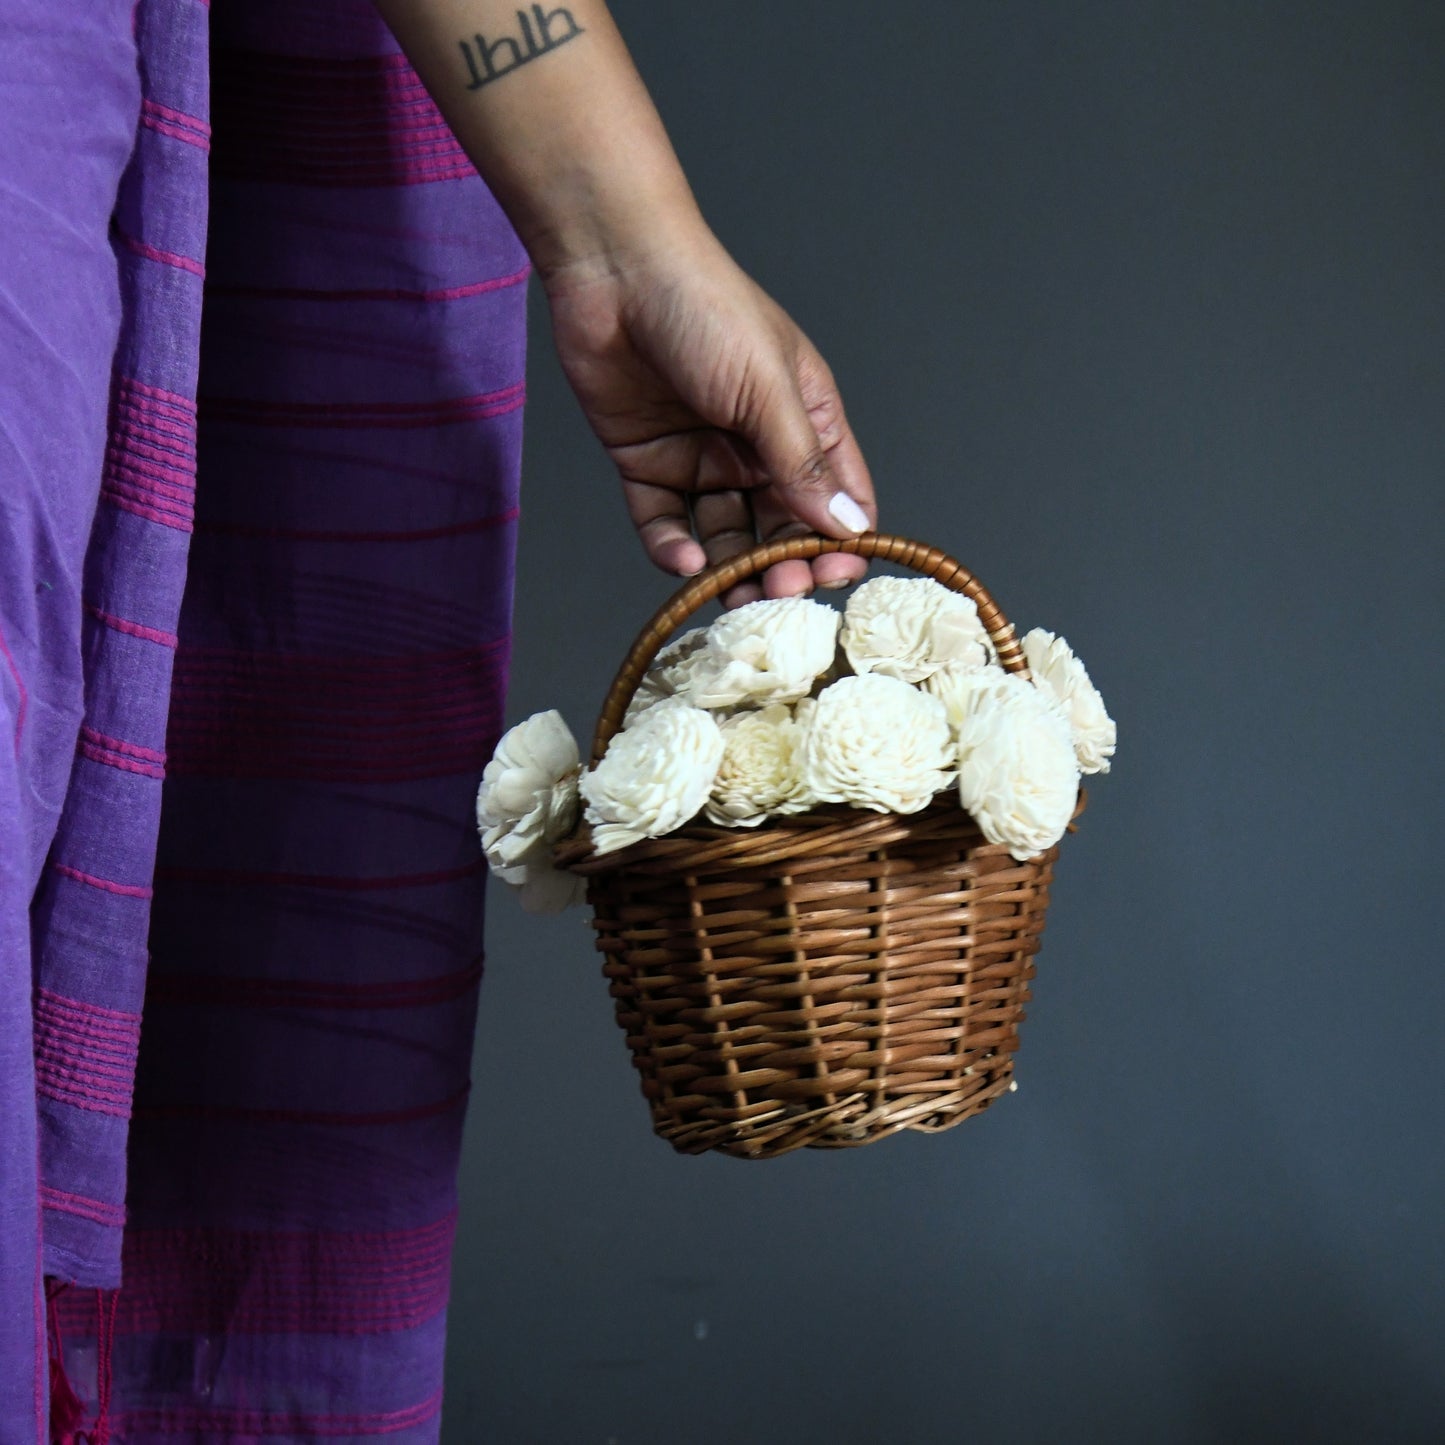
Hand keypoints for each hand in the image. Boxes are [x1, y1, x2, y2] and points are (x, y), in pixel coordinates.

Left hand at [542, 221, 876, 606]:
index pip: (836, 497)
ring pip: (725, 538)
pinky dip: (675, 550)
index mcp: (804, 420)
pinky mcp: (648, 466)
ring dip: (732, 571)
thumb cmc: (706, 308)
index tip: (837, 575)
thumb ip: (802, 462)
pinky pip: (666, 525)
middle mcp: (756, 447)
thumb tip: (847, 527)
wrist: (613, 270)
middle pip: (781, 528)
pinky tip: (685, 562)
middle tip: (779, 592)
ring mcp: (702, 458)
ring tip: (734, 594)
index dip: (841, 540)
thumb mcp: (767, 388)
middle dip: (784, 565)